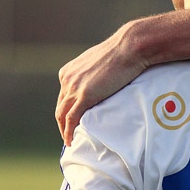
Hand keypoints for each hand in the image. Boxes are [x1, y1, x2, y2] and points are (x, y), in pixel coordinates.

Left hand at [56, 23, 148, 144]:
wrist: (129, 47)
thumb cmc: (122, 51)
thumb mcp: (100, 62)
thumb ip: (96, 72)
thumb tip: (103, 80)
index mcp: (69, 71)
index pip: (63, 96)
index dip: (66, 109)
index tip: (71, 120)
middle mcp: (67, 79)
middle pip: (60, 106)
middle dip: (62, 122)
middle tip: (69, 135)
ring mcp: (74, 87)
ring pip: (62, 115)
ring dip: (64, 130)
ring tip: (70, 141)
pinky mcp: (84, 96)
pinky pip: (71, 119)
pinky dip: (69, 132)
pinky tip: (71, 140)